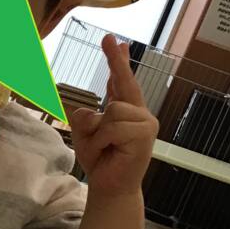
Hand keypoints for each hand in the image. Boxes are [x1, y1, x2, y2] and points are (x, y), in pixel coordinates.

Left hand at [68, 34, 156, 196]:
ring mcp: (145, 123)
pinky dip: (101, 140)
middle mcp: (140, 113)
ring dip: (97, 132)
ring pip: (112, 110)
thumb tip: (89, 109)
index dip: (119, 60)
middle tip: (106, 49)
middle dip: (114, 65)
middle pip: (121, 84)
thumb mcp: (84, 135)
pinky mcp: (145, 134)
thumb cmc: (101, 161)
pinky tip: (108, 152)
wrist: (111, 188)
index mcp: (127, 111)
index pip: (122, 81)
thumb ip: (84, 118)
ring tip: (102, 148)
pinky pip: (112, 125)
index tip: (117, 40)